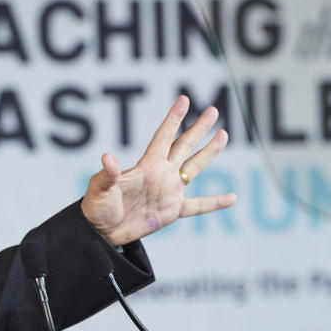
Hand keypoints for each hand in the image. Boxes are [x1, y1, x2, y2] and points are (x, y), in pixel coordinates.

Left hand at [80, 95, 235, 246]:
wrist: (102, 231)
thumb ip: (107, 174)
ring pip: (194, 168)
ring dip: (209, 152)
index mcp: (146, 166)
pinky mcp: (172, 211)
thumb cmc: (97, 207)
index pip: (163, 137)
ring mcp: (169, 191)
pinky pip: (198, 206)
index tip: (183, 100)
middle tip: (212, 110)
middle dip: (198, 128)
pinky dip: (215, 203)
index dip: (173, 119)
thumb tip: (108, 157)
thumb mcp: (100, 189)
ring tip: (223, 134)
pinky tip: (232, 198)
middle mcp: (161, 174)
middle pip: (184, 146)